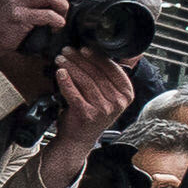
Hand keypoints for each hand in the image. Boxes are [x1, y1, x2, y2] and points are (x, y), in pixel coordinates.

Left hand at [34, 52, 135, 185]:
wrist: (79, 138)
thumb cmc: (92, 113)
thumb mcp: (108, 96)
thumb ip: (107, 78)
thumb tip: (96, 52)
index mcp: (127, 95)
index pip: (112, 70)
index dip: (97, 57)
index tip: (84, 49)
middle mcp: (118, 103)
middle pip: (97, 74)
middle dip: (80, 59)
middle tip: (67, 51)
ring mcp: (103, 110)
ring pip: (85, 81)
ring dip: (71, 67)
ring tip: (61, 59)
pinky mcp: (87, 114)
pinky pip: (74, 93)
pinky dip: (65, 81)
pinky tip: (60, 72)